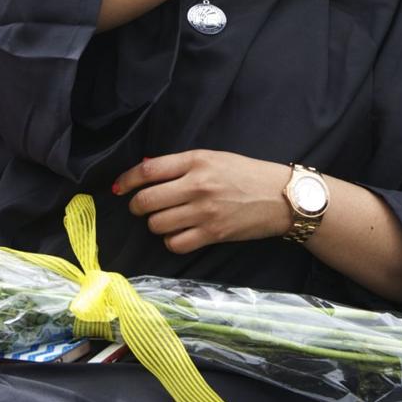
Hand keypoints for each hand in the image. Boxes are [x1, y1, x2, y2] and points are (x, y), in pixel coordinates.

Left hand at [113, 150, 292, 253]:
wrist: (281, 197)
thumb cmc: (247, 174)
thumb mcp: (215, 158)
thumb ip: (181, 165)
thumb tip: (145, 171)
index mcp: (197, 161)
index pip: (148, 171)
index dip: (127, 180)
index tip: (119, 188)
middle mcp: (198, 185)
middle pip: (146, 201)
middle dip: (137, 206)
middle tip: (142, 208)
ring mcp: (205, 211)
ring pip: (157, 224)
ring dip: (155, 224)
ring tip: (166, 220)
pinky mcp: (213, 233)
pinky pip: (175, 244)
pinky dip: (171, 241)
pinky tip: (180, 234)